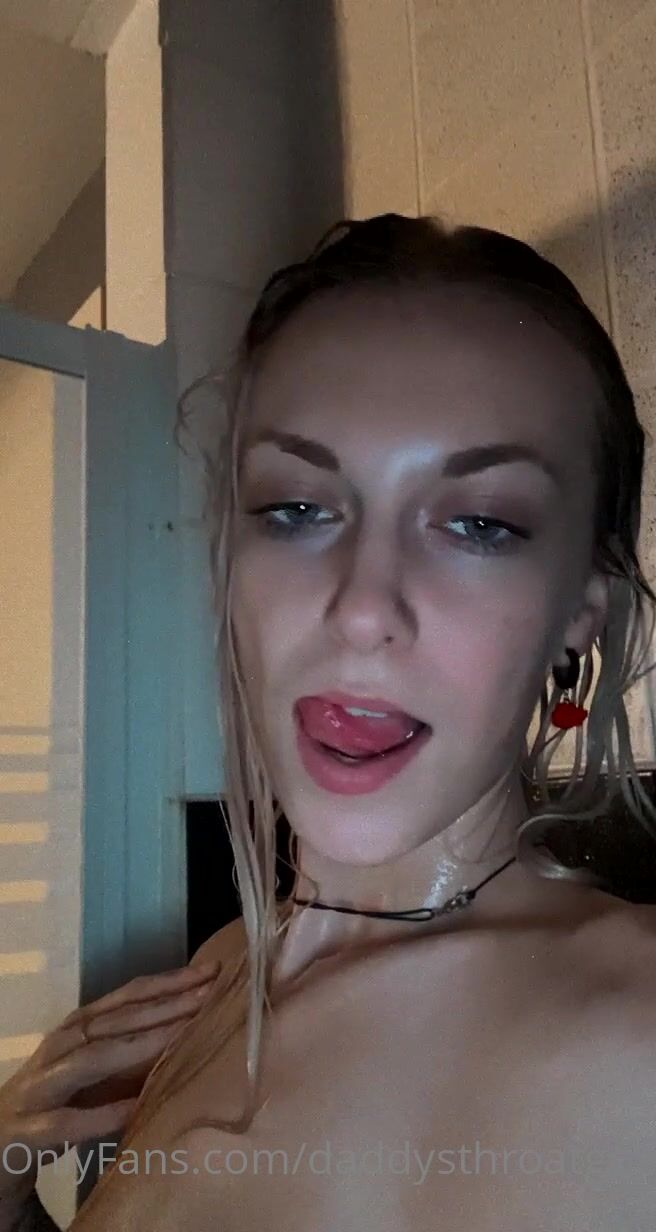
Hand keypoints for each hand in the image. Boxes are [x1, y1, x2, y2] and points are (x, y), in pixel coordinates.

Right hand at [0, 960, 220, 1207]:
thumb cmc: (58, 1104)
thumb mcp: (101, 1074)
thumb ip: (138, 1054)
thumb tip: (198, 1030)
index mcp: (76, 1031)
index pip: (125, 998)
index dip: (167, 983)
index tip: (211, 972)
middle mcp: (57, 1049)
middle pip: (113, 1021)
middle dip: (162, 1006)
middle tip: (207, 995)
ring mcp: (38, 1088)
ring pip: (88, 1060)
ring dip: (135, 1046)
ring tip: (178, 1035)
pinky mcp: (26, 1131)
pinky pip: (65, 1123)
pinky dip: (99, 1115)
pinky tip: (132, 1110)